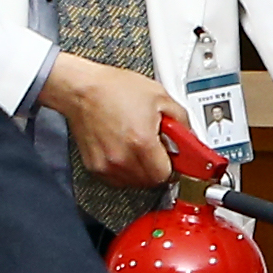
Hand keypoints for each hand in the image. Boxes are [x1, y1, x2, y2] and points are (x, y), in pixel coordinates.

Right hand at [40, 53, 188, 193]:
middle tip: (156, 149)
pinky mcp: (94, 167)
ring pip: (134, 183)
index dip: (173, 165)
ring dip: (142, 170)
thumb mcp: (160, 97)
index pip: (166, 174)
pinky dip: (125, 170)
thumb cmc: (114, 89)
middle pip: (151, 181)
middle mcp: (122, 158)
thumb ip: (182, 120)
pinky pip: (117, 179)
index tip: (173, 158)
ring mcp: (106, 165)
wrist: (82, 89)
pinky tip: (125, 150)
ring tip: (139, 147)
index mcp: (141, 142)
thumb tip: (190, 138)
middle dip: (158, 167)